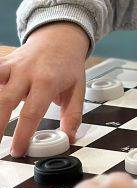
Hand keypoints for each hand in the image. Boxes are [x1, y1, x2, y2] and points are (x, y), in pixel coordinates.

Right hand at [0, 23, 89, 156]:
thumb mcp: (78, 89)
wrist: (60, 38)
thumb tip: (69, 137)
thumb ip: (73, 114)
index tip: (18, 150)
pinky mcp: (3, 63)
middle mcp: (26, 73)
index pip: (32, 112)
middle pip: (5, 102)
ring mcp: (12, 67)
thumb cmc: (68, 65)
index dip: (22, 134)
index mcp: (47, 81)